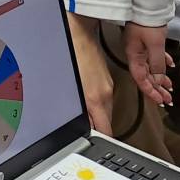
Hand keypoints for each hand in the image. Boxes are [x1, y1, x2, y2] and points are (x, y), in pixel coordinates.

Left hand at [69, 16, 113, 134]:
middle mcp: (105, 94)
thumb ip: (79, 110)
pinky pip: (106, 100)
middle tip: (88, 132)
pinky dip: (99, 105)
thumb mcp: (70, 89)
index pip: (106, 130)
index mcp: (95, 98)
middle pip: (108, 121)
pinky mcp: (108, 82)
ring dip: (99, 116)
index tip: (97, 143)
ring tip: (88, 118)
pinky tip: (90, 102)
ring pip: (107, 111)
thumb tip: (85, 126)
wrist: (79, 35)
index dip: (102, 140)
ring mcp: (108, 87)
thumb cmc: (71, 57)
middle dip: (99, 128)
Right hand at [123, 22, 173, 106]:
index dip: (150, 91)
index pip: (141, 78)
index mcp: (134, 55)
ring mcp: (140, 47)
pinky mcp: (146, 40)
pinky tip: (170, 65)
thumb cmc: (147, 22)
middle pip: (146, 75)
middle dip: (157, 88)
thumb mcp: (155, 45)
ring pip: (151, 67)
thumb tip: (158, 80)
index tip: (160, 101)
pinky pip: (154, 56)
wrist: (146, 4)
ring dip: (160, 77)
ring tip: (170, 87)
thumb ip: (157, 64)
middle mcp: (135, 53)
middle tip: (167, 99)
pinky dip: (162, 62)